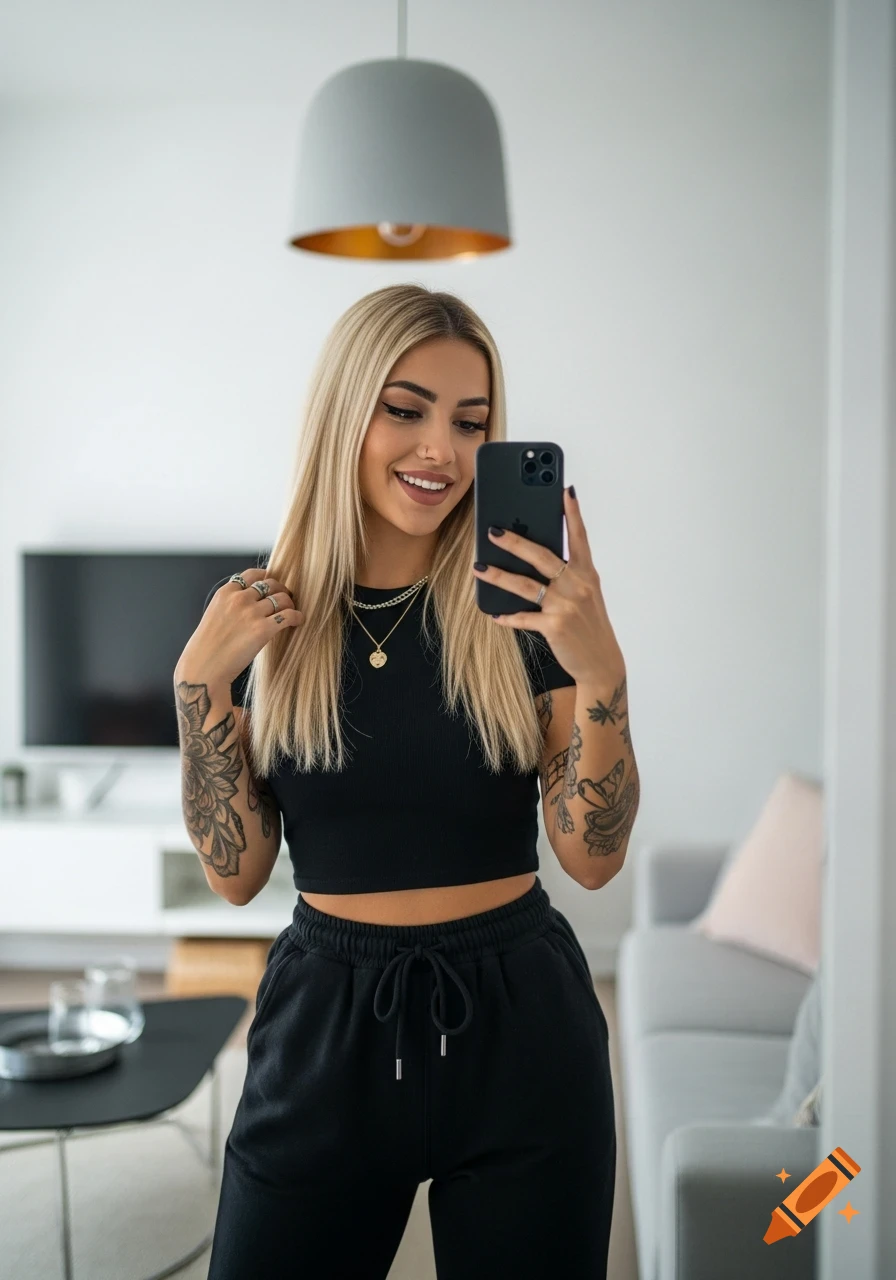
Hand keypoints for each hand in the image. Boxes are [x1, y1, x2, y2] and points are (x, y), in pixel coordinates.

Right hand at [176, 568, 303, 689]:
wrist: (204, 667)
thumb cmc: (207, 646)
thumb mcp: (214, 614)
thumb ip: (231, 603)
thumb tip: (252, 600)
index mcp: (226, 593)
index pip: (253, 574)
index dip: (267, 577)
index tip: (273, 584)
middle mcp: (240, 599)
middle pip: (272, 584)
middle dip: (282, 590)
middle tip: (286, 599)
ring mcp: (252, 613)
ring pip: (282, 598)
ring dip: (290, 604)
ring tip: (292, 611)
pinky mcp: (263, 630)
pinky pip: (289, 615)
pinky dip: (297, 617)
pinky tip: (298, 621)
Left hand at [472, 486, 625, 687]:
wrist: (602, 663)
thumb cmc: (589, 625)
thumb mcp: (586, 594)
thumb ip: (567, 574)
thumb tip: (536, 557)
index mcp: (587, 573)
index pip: (579, 537)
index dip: (572, 513)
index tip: (565, 490)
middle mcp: (577, 585)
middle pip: (542, 556)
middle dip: (515, 541)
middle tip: (493, 530)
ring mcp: (565, 606)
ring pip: (525, 585)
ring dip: (498, 576)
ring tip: (478, 568)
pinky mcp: (554, 626)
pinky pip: (523, 617)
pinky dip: (507, 616)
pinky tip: (494, 614)